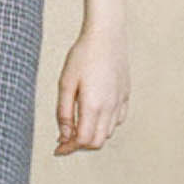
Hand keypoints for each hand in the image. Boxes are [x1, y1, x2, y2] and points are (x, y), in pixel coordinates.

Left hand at [55, 26, 128, 154]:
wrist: (106, 35)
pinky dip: (105, 125)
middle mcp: (110, 107)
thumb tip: (63, 135)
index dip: (69, 148)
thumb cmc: (83, 55)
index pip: (83, 140)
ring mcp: (120, 101)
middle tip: (65, 138)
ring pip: (107, 132)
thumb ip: (63, 112)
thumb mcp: (65, 83)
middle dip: (80, 145)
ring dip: (92, 135)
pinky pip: (118, 119)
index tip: (57, 148)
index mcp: (93, 105)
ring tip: (77, 126)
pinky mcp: (125, 94)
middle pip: (96, 142)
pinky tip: (94, 115)